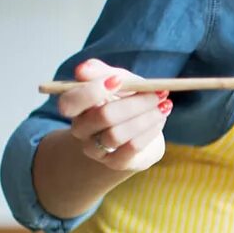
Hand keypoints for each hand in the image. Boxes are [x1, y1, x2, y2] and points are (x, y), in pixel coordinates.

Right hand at [57, 58, 171, 171]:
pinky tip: (159, 119)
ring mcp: (96, 149)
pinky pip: (132, 147)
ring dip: (146, 117)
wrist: (141, 129)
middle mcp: (81, 130)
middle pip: (102, 117)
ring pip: (117, 134)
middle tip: (159, 93)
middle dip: (134, 103)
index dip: (92, 91)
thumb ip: (101, 72)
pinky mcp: (115, 162)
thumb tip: (82, 70)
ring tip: (164, 105)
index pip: (69, 103)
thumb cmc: (125, 99)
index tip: (118, 79)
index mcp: (76, 107)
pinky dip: (150, 130)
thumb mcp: (117, 79)